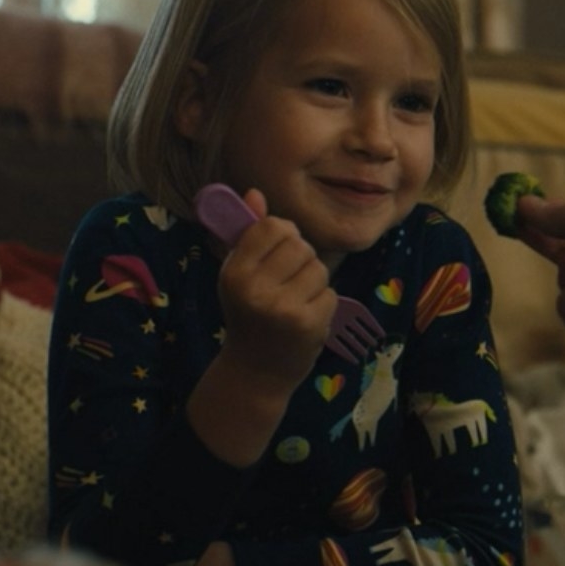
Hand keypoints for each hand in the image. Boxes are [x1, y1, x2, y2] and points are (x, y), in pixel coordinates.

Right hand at [217, 188, 336, 393]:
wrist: (256, 372)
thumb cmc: (249, 316)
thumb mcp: (239, 275)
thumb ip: (249, 234)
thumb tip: (255, 193)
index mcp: (234, 271)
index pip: (272, 227)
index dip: (283, 235)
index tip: (279, 253)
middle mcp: (255, 288)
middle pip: (300, 245)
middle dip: (302, 260)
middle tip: (289, 283)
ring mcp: (283, 307)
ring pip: (319, 268)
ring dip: (314, 283)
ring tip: (296, 302)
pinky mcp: (308, 323)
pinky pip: (330, 293)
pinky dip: (323, 304)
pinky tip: (306, 319)